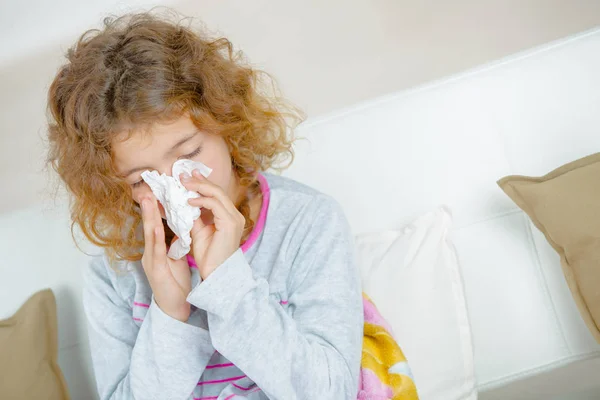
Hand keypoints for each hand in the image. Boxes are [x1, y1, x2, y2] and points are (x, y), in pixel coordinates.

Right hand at [141, 195, 191, 321]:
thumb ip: (176, 243)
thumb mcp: (176, 258)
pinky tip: (157, 226)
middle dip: (148, 207)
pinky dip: (156, 237)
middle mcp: (150, 253)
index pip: (155, 225)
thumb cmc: (175, 282)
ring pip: (149, 235)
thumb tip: (181, 227)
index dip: (154, 209)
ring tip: (148, 200)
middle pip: (148, 226)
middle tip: (147, 189)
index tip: (156, 192)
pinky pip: (156, 251)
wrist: (174, 307)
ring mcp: (151, 261)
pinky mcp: (155, 270)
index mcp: (156, 249)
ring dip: (148, 217)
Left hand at [182, 170, 244, 279]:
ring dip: (199, 187)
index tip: (188, 176)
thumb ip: (194, 216)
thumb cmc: (208, 257)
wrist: (215, 274)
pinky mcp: (230, 223)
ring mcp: (235, 219)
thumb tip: (183, 202)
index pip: (216, 194)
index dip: (202, 183)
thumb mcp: (198, 231)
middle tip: (183, 175)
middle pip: (218, 190)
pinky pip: (215, 205)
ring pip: (217, 194)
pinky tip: (189, 200)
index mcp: (229, 217)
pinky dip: (201, 200)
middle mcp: (235, 216)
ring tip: (183, 183)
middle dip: (199, 181)